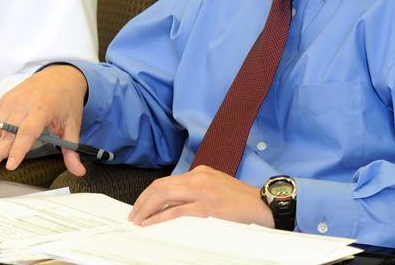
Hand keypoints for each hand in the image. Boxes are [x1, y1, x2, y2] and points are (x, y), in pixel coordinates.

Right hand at [0, 65, 87, 174]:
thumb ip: (72, 149)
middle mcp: (25, 103)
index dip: (19, 149)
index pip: (28, 130)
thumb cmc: (67, 100)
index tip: (10, 165)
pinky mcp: (4, 100)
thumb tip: (79, 171)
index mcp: (43, 108)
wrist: (61, 74)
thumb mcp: (73, 123)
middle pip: (8, 131)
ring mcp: (12, 101)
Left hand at [128, 165, 273, 227]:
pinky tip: (150, 223)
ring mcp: (202, 191)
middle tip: (133, 214)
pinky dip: (159, 217)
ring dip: (147, 208)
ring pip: (165, 195)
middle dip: (142, 200)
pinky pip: (176, 211)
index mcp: (200, 172)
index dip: (149, 194)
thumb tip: (174, 203)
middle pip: (161, 186)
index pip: (167, 180)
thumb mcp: (216, 187)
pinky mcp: (207, 207)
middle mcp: (198, 177)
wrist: (262, 204)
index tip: (140, 206)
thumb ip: (197, 190)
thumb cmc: (241, 199)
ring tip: (137, 220)